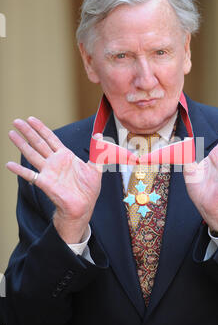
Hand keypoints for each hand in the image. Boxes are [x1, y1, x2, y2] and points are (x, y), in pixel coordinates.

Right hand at [6, 117, 102, 243]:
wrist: (84, 206)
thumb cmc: (88, 189)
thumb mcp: (95, 167)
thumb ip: (97, 151)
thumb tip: (100, 135)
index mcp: (65, 156)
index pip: (50, 138)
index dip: (41, 128)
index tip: (31, 119)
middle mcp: (55, 162)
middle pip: (38, 143)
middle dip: (28, 131)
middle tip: (16, 121)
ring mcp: (49, 171)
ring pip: (32, 154)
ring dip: (21, 144)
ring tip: (11, 134)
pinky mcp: (45, 182)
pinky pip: (30, 175)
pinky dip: (19, 170)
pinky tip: (9, 165)